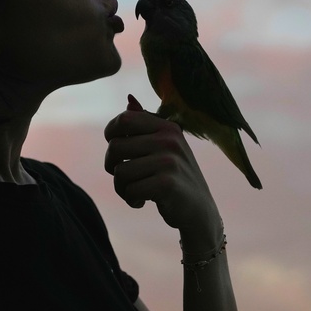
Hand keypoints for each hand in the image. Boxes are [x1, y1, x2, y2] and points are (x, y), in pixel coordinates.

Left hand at [104, 95, 220, 239]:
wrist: (199, 211)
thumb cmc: (174, 176)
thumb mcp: (164, 147)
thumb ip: (146, 124)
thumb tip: (129, 99)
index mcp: (166, 127)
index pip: (124, 120)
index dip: (111, 135)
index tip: (119, 152)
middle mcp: (169, 140)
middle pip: (115, 147)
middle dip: (112, 166)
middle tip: (125, 176)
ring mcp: (169, 161)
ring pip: (120, 171)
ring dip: (122, 187)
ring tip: (136, 191)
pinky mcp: (167, 184)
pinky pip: (129, 190)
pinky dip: (131, 199)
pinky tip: (143, 201)